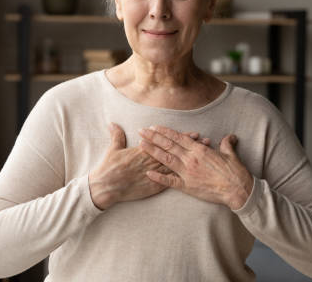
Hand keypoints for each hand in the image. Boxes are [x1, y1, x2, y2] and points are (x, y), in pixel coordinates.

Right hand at [88, 123, 209, 209]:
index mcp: (143, 151)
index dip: (182, 138)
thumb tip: (113, 124)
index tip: (194, 134)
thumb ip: (116, 136)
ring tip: (203, 156)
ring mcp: (153, 175)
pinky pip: (168, 183)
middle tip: (205, 142)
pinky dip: (181, 179)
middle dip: (191, 147)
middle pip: (175, 153)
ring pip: (175, 167)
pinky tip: (192, 177)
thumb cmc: (108, 168)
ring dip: (190, 161)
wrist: (106, 187)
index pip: (167, 143)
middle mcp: (151, 162)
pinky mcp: (152, 187)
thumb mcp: (113, 149)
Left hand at [139, 126, 253, 209]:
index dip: (164, 131)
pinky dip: (158, 177)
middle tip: (141, 131)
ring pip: (166, 159)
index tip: (154, 127)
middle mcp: (191, 159)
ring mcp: (188, 173)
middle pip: (168, 145)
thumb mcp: (230, 154)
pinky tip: (148, 173)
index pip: (178, 137)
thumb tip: (229, 137)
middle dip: (153, 137)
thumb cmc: (235, 172)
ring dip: (152, 151)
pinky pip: (170, 181)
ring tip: (141, 145)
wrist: (237, 190)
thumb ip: (226, 143)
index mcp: (199, 150)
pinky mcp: (188, 186)